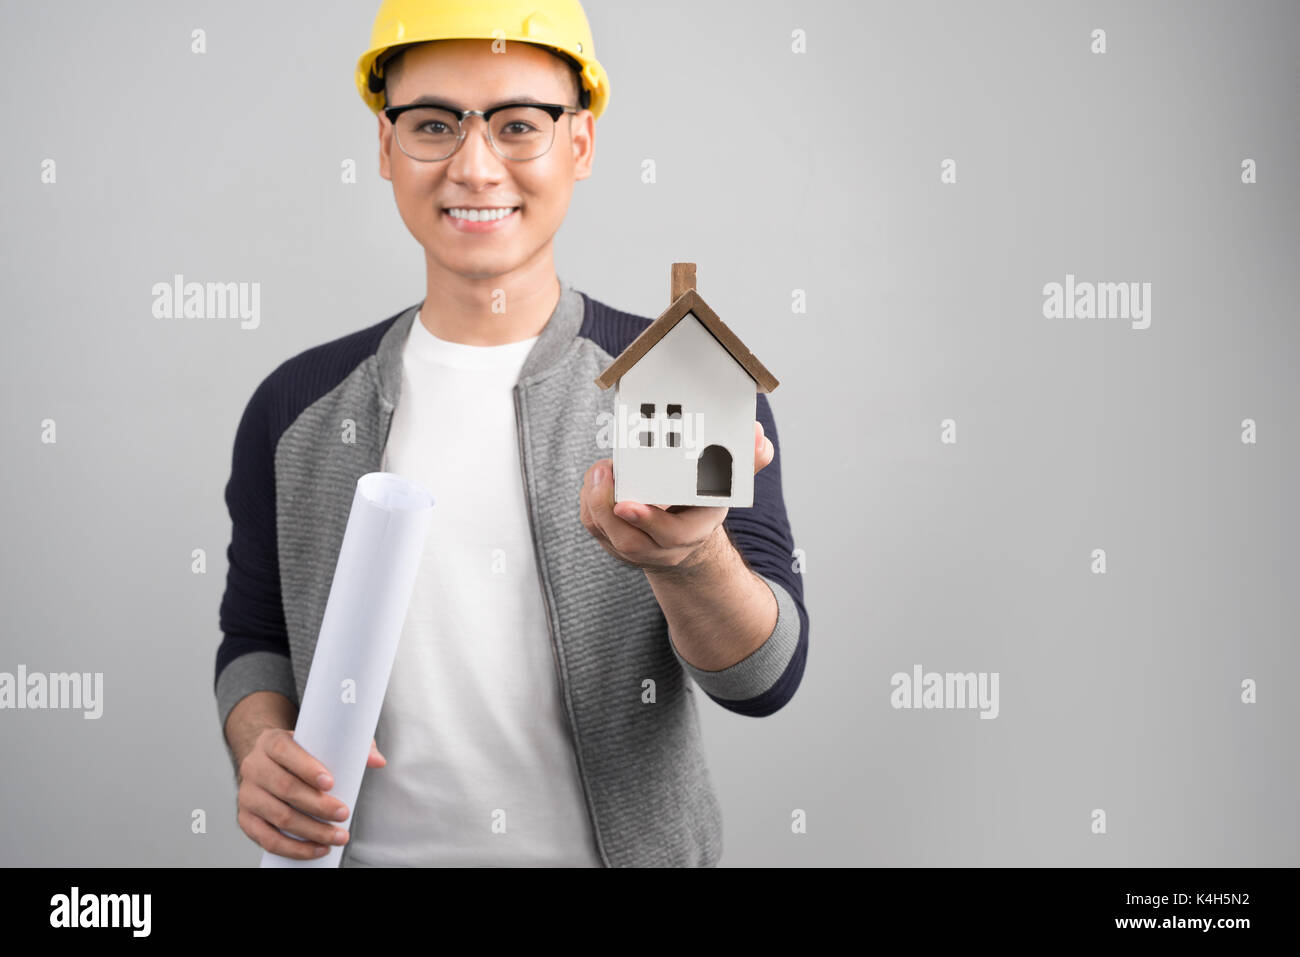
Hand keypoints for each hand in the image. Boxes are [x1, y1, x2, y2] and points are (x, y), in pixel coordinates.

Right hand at [235, 731, 385, 858]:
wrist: (270, 763)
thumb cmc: (304, 753)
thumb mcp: (323, 740)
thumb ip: (353, 745)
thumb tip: (378, 761)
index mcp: (270, 741)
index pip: (285, 751)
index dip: (307, 768)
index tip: (331, 783)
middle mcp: (253, 766)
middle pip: (285, 788)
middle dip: (317, 805)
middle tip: (344, 814)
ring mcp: (247, 794)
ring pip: (279, 816)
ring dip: (311, 831)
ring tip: (338, 836)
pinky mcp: (246, 818)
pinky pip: (267, 839)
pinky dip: (293, 848)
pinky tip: (317, 849)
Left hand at [579, 420, 773, 574]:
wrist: (685, 540)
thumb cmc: (702, 504)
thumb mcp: (728, 485)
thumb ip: (745, 463)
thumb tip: (759, 438)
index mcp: (694, 533)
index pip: (671, 535)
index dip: (648, 521)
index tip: (626, 504)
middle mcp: (662, 549)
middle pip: (629, 541)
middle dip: (608, 508)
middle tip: (604, 471)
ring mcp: (635, 549)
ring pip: (604, 531)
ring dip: (595, 499)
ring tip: (600, 468)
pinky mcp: (612, 541)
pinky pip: (592, 525)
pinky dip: (589, 499)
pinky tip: (596, 477)